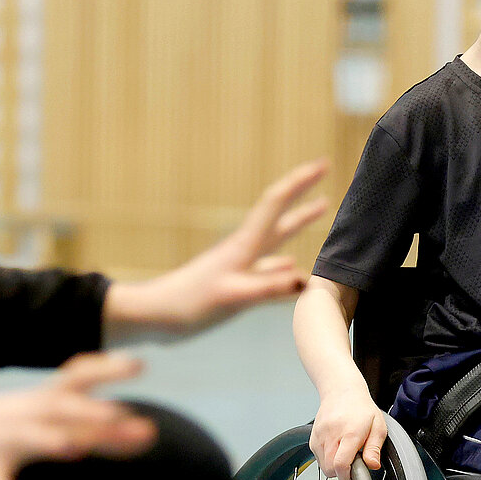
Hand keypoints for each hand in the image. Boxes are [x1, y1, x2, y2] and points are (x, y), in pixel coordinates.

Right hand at [0, 353, 156, 479]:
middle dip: (93, 413)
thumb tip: (149, 433)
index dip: (107, 370)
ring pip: (27, 438)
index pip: (78, 379)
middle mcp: (26, 416)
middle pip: (62, 410)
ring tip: (74, 447)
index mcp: (44, 402)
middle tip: (128, 417)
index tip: (139, 365)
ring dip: (50, 441)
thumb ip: (98, 427)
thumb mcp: (48, 417)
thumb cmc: (7, 425)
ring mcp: (0, 442)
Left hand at [104, 159, 329, 343]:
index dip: (300, 183)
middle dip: (303, 193)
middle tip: (325, 175)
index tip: (323, 164)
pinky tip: (293, 265)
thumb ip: (269, 288)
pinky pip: (270, 266)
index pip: (277, 204)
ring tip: (320, 210)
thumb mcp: (232, 298)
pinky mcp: (235, 280)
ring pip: (278, 237)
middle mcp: (245, 249)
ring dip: (299, 222)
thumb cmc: (188, 305)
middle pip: (280, 214)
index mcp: (245, 246)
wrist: (155, 315)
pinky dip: (286, 261)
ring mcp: (241, 264)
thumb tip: (305, 278)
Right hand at [310, 387, 388, 479]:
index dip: (347, 477)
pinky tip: (338, 449)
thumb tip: (373, 465)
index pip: (341, 464)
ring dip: (335, 467)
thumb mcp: (378, 427)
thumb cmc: (361, 409)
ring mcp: (319, 436)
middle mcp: (331, 435)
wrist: (341, 392)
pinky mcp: (313, 438)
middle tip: (354, 467)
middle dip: (342, 474)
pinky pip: (318, 458)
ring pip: (323, 466)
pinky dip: (328, 460)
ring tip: (347, 455)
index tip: (355, 478)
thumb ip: (374, 448)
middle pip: (330, 469)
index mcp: (349, 433)